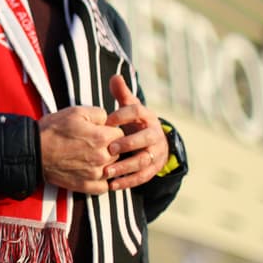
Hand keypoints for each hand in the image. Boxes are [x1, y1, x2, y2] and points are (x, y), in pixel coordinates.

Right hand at [38, 105, 124, 194]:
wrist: (34, 151)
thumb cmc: (53, 130)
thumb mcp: (76, 112)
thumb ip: (99, 114)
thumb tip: (109, 120)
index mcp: (102, 137)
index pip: (120, 134)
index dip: (111, 131)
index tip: (101, 131)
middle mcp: (102, 157)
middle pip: (119, 152)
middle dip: (110, 147)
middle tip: (94, 144)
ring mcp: (95, 174)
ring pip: (114, 169)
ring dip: (106, 163)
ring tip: (91, 157)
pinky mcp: (87, 186)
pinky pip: (105, 186)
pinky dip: (102, 180)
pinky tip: (92, 172)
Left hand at [102, 74, 167, 190]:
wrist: (155, 142)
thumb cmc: (135, 122)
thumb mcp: (130, 107)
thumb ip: (122, 94)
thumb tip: (115, 77)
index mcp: (148, 117)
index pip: (138, 111)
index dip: (123, 114)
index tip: (107, 120)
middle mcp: (155, 135)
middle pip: (145, 139)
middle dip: (128, 144)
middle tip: (109, 148)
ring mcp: (155, 153)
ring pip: (143, 161)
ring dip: (125, 167)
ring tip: (107, 172)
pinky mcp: (153, 169)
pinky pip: (142, 177)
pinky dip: (127, 182)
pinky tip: (112, 185)